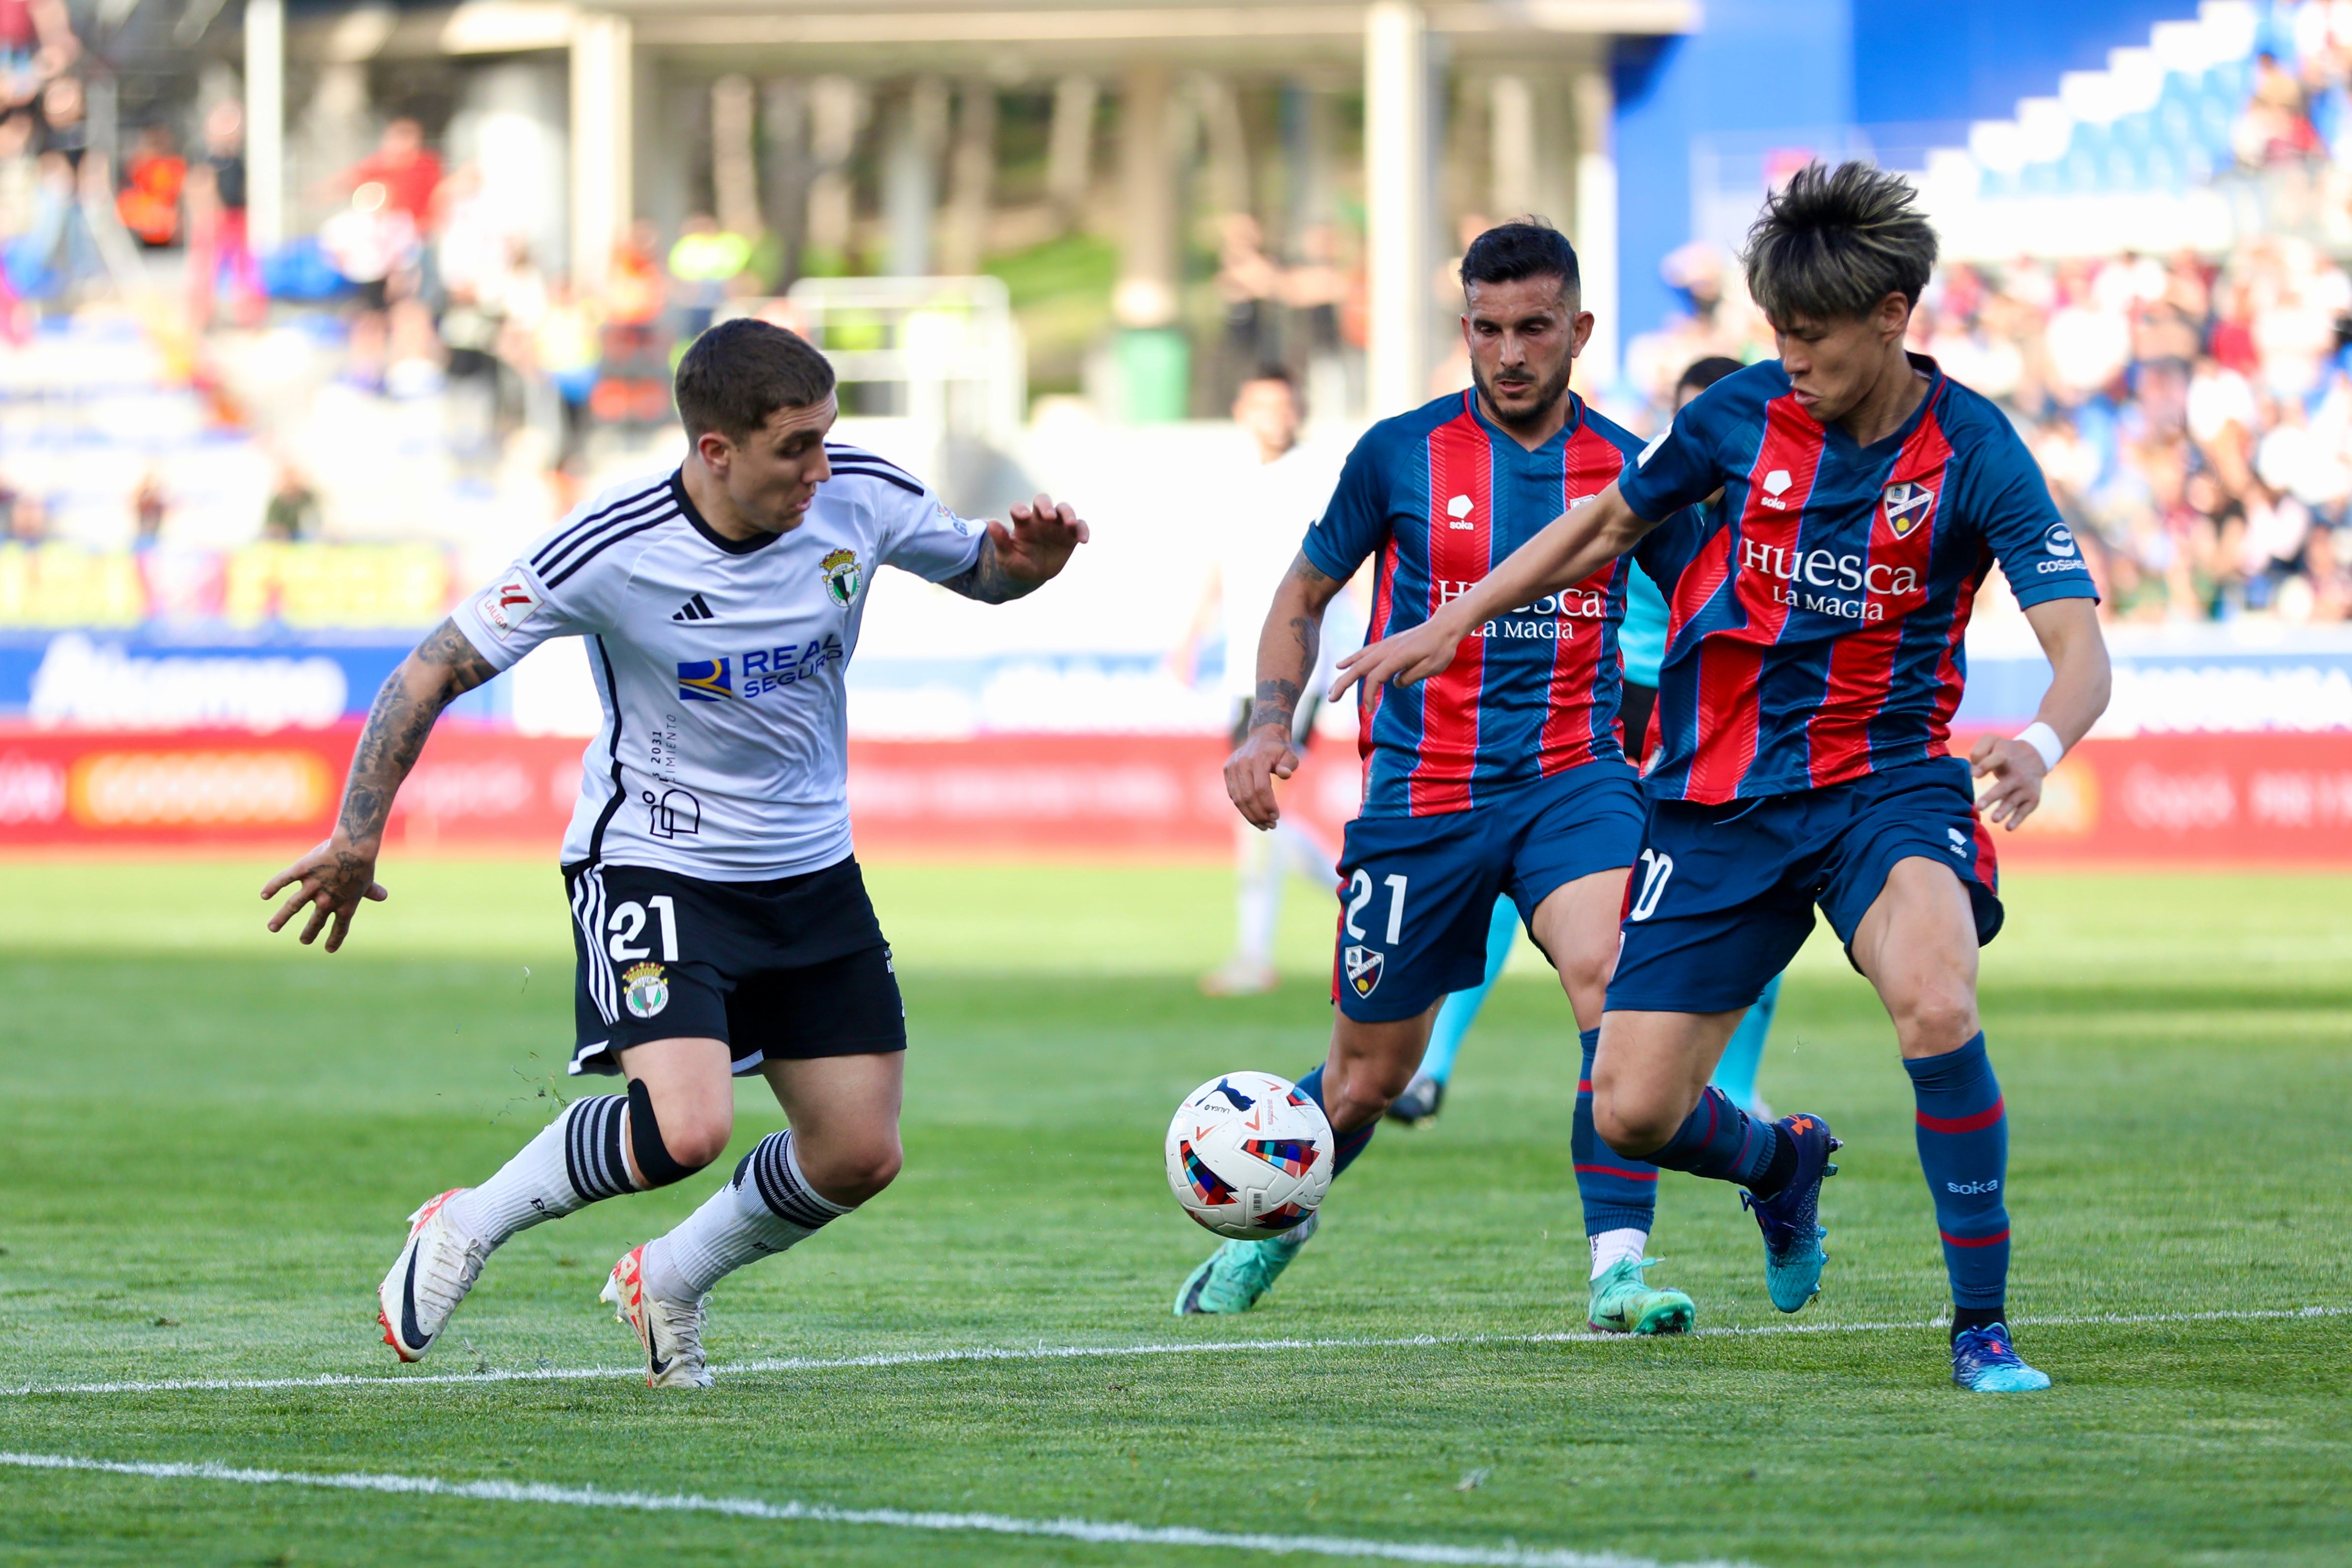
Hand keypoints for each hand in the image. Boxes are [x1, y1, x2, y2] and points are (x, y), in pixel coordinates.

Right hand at [262, 837, 388, 951]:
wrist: (354, 847)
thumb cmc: (363, 864)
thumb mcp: (368, 881)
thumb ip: (371, 891)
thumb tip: (383, 896)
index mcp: (345, 906)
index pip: (340, 928)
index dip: (334, 939)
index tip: (329, 949)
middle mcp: (327, 901)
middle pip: (316, 921)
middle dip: (309, 933)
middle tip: (304, 941)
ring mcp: (313, 887)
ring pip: (293, 906)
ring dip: (281, 918)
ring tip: (272, 928)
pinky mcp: (301, 870)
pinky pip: (283, 880)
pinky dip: (272, 886)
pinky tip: (264, 895)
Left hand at [993, 493, 1089, 584]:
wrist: (1033, 576)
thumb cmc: (1016, 564)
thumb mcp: (1006, 557)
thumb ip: (1000, 541)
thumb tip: (991, 523)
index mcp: (1022, 523)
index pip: (1019, 509)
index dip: (1020, 509)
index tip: (1023, 517)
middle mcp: (1039, 520)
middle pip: (1043, 501)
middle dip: (1046, 506)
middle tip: (1049, 517)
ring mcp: (1056, 526)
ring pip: (1064, 509)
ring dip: (1068, 514)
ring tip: (1070, 524)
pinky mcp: (1070, 535)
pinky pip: (1079, 527)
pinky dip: (1083, 530)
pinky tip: (1084, 540)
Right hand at [1225, 724, 1301, 829]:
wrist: (1262, 736)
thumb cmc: (1280, 749)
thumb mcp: (1290, 754)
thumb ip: (1288, 764)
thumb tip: (1284, 774)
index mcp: (1257, 758)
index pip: (1261, 788)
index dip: (1268, 805)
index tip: (1277, 816)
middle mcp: (1241, 763)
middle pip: (1247, 796)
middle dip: (1259, 814)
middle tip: (1271, 825)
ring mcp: (1231, 767)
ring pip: (1238, 799)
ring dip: (1250, 815)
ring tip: (1263, 826)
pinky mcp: (1227, 772)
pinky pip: (1233, 795)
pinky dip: (1243, 808)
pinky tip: (1254, 817)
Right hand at [1329, 610, 1466, 701]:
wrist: (1444, 626)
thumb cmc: (1441, 648)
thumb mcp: (1432, 667)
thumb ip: (1411, 676)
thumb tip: (1395, 684)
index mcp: (1397, 657)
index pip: (1375, 678)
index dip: (1368, 695)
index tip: (1369, 710)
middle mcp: (1387, 650)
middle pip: (1359, 668)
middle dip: (1343, 684)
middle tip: (1331, 700)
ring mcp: (1385, 645)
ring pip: (1359, 660)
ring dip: (1344, 675)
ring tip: (1333, 688)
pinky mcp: (1387, 644)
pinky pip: (1365, 652)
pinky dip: (1352, 659)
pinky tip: (1341, 665)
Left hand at [1969, 734, 2046, 830]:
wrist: (2035, 755)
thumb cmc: (2004, 751)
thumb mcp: (1992, 742)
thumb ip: (1979, 751)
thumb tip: (1974, 772)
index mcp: (2005, 757)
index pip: (1996, 760)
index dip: (1985, 765)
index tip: (1975, 774)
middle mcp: (2017, 774)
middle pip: (2004, 786)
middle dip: (1991, 797)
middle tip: (1978, 806)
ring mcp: (2025, 787)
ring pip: (2013, 800)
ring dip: (2004, 810)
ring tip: (1994, 819)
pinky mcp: (2033, 798)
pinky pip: (2025, 810)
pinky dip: (2018, 819)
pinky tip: (2008, 827)